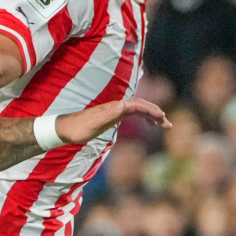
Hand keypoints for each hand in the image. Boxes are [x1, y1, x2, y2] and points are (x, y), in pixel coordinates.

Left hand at [54, 98, 169, 144]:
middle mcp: (117, 107)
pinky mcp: (113, 116)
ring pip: (139, 110)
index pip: (138, 105)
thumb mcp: (94, 123)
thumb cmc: (79, 128)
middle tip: (168, 124)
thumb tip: (124, 106)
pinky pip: (133, 115)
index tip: (162, 118)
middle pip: (142, 106)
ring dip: (152, 116)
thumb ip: (109, 114)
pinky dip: (143, 118)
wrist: (66, 129)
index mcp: (116, 107)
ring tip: (163, 125)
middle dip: (156, 113)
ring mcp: (116, 111)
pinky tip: (148, 124)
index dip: (151, 110)